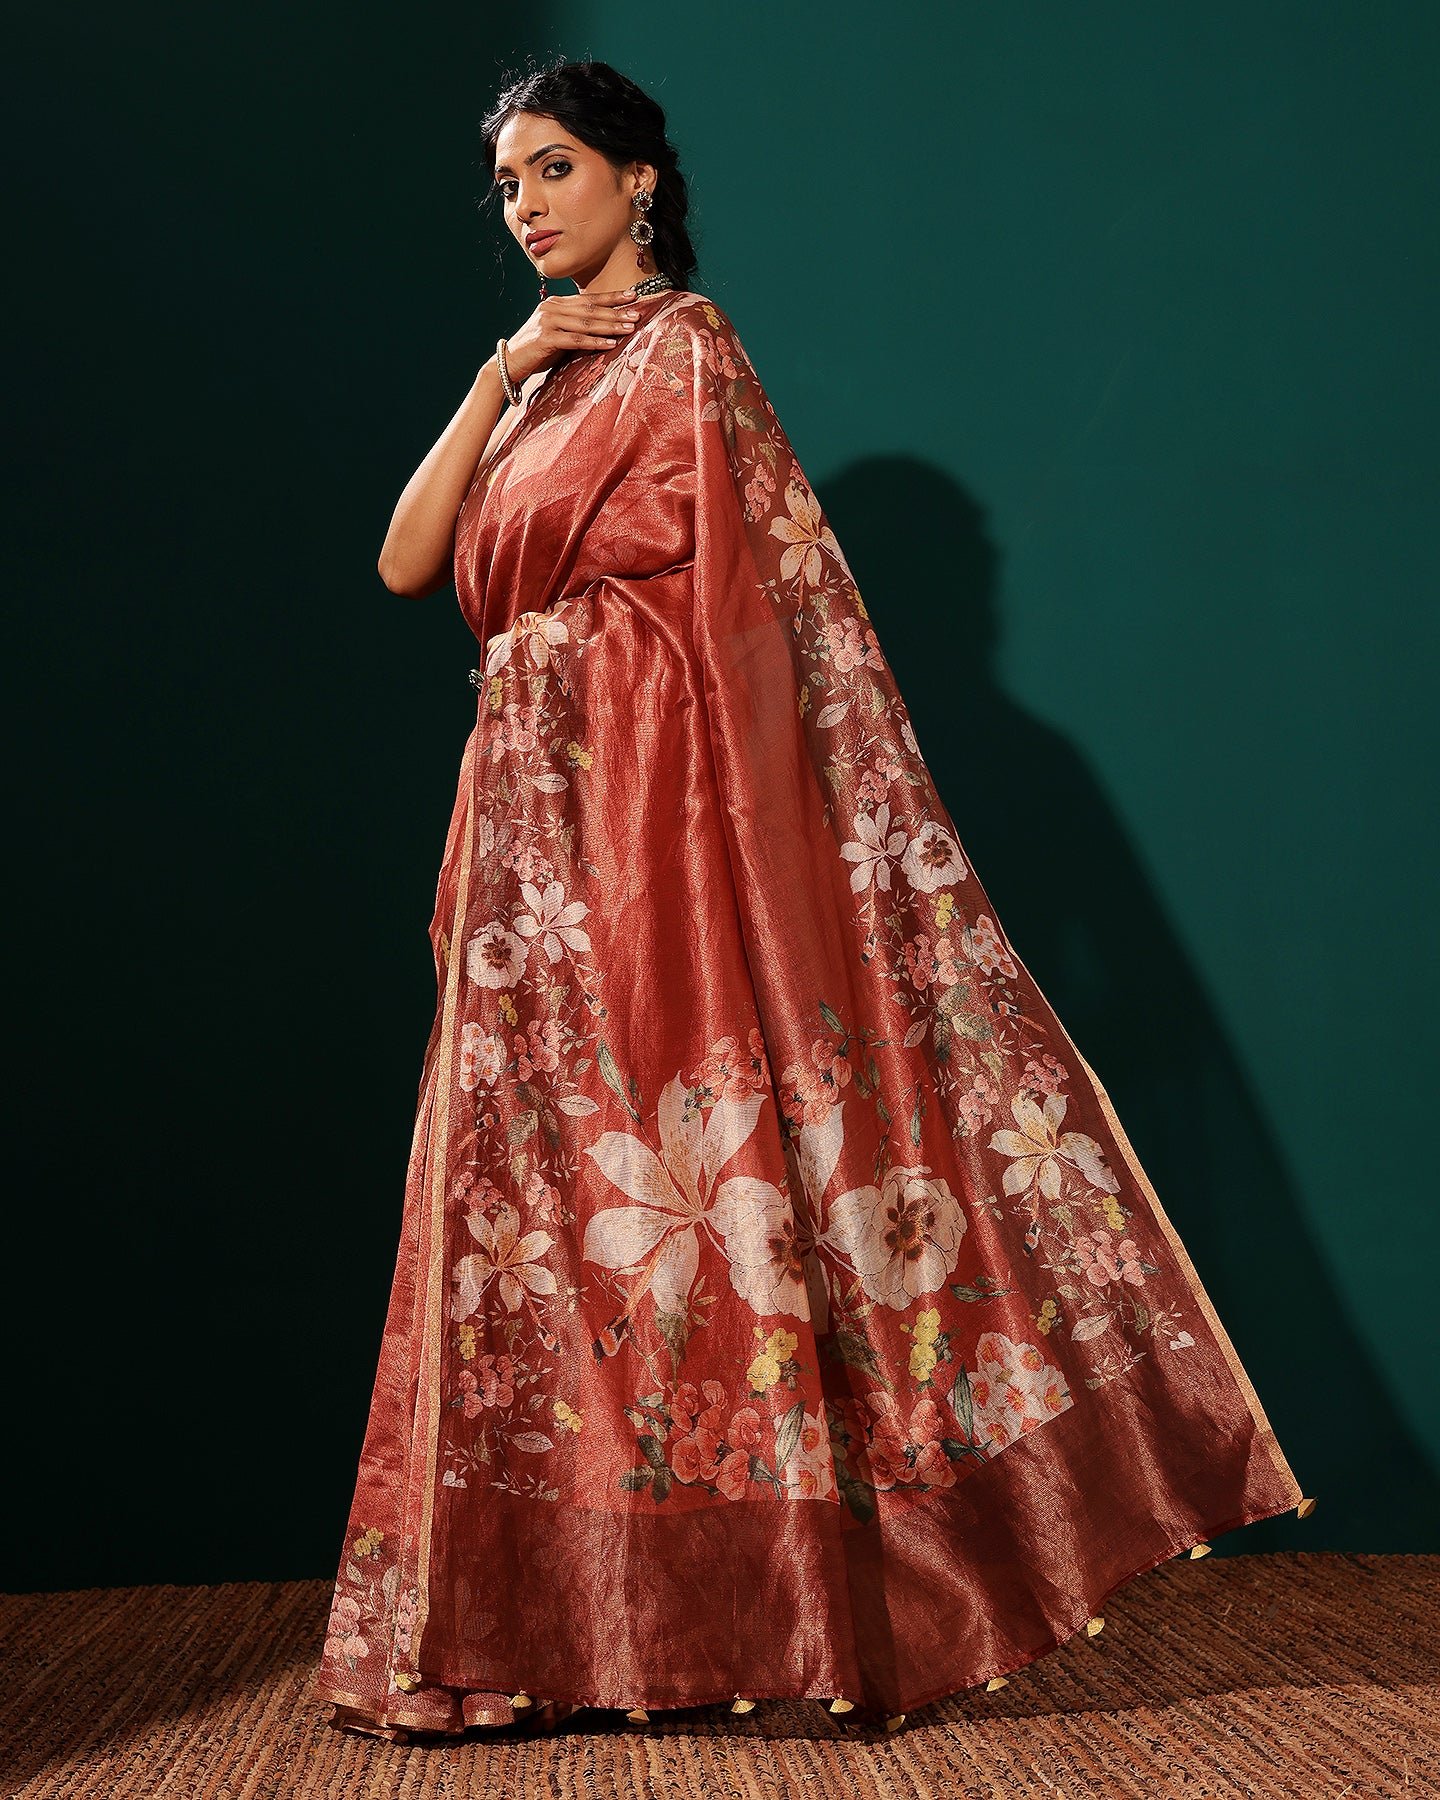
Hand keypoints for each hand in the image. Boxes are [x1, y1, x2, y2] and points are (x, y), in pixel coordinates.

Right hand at [501, 288, 643, 385]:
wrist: (509, 361)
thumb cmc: (537, 350)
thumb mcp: (557, 332)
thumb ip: (574, 326)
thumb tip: (603, 327)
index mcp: (556, 302)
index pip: (588, 298)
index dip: (611, 296)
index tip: (633, 295)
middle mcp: (552, 307)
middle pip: (590, 308)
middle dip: (616, 311)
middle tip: (637, 313)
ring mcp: (548, 321)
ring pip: (586, 322)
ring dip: (610, 325)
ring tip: (629, 328)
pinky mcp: (546, 338)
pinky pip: (576, 340)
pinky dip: (594, 342)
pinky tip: (610, 343)